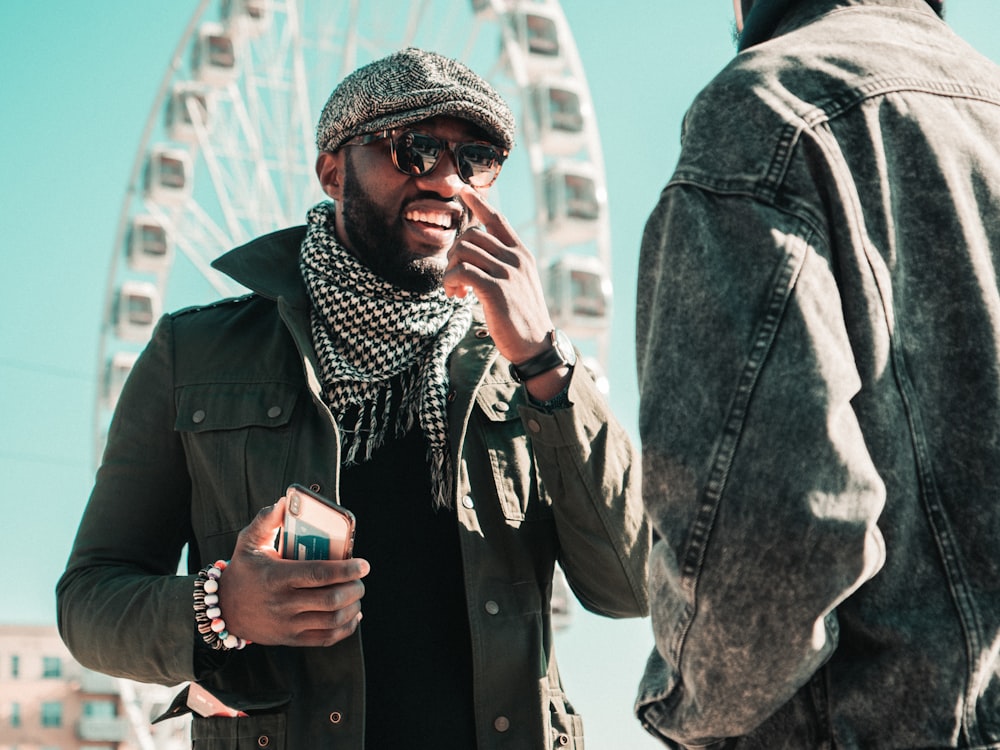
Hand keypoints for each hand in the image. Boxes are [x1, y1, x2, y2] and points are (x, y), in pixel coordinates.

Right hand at [217, 497, 369, 646]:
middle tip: (360, 578)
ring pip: (332, 620)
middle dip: (355, 588)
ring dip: (353, 607)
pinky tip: (352, 614)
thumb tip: (285, 502)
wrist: (223, 610)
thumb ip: (266, 520)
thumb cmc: (242, 570)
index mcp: (276, 577)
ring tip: (357, 593)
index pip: (319, 574)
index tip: (363, 564)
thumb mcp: (248, 542)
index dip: (346, 570)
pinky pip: (326, 639)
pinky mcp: (291, 639)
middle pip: (331, 599)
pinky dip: (345, 628)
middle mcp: (283, 603)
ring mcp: (287, 624)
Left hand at [444, 187, 555, 362]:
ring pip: (463, 252)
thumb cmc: (523, 317)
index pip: (497, 220)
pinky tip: (455, 296)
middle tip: (455, 278)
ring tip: (455, 290)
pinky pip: (462, 272)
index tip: (464, 190)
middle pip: (471, 235)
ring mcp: (507, 273)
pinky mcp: (496, 290)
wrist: (536, 345)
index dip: (479, 202)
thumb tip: (475, 255)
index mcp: (522, 254)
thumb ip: (504, 265)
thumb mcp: (520, 284)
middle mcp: (516, 259)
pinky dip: (450, 283)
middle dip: (454, 254)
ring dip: (450, 271)